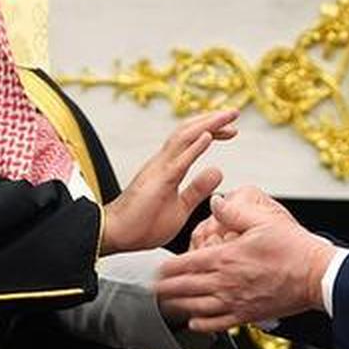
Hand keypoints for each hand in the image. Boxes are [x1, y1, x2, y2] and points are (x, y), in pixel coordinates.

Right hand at [101, 109, 237, 254]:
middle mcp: (162, 162)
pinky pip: (179, 161)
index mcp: (167, 167)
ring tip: (226, 116)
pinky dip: (195, 147)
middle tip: (234, 112)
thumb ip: (197, 190)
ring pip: (184, 137)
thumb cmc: (142, 224)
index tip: (231, 129)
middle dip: (212, 119)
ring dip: (208, 125)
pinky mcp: (158, 182)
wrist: (114, 235)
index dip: (212, 130)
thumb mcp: (180, 208)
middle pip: (189, 131)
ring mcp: (158, 169)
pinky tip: (209, 136)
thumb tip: (217, 172)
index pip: (191, 140)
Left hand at [156, 191, 334, 331]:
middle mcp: (226, 283)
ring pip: (198, 308)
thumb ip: (234, 211)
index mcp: (227, 259)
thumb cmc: (293, 249)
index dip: (169, 268)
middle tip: (152, 290)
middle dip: (167, 289)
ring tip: (167, 306)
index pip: (188, 264)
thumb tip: (215, 203)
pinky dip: (202, 324)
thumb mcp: (263, 220)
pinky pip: (218, 323)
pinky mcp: (248, 315)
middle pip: (187, 288)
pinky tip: (194, 323)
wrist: (316, 276)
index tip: (157, 269)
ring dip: (179, 307)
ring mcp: (236, 302)